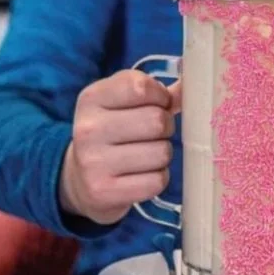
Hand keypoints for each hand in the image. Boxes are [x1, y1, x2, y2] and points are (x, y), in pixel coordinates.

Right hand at [60, 70, 180, 224]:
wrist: (79, 180)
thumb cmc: (112, 134)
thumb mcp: (123, 104)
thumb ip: (158, 93)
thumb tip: (194, 83)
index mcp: (91, 98)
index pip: (141, 87)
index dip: (160, 96)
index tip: (157, 104)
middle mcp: (88, 129)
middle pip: (157, 121)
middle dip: (165, 127)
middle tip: (153, 135)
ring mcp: (93, 162)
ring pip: (161, 153)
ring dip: (162, 155)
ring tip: (145, 155)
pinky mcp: (104, 191)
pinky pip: (157, 181)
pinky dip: (157, 178)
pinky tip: (141, 175)